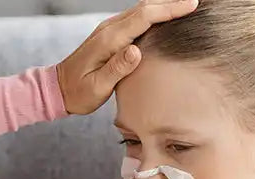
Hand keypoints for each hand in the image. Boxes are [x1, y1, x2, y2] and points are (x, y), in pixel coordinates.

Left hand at [56, 0, 197, 114]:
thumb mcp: (97, 87)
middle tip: (196, 2)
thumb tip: (136, 51)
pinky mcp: (110, 34)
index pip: (144, 17)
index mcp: (109, 40)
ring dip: (163, 6)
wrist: (57, 89)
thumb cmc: (78, 93)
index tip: (191, 5)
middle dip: (171, 3)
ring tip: (186, 6)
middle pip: (145, 8)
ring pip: (141, 10)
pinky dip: (153, 14)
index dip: (169, 10)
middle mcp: (109, 29)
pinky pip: (136, 18)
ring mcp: (109, 30)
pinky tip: (165, 17)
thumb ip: (117, 69)